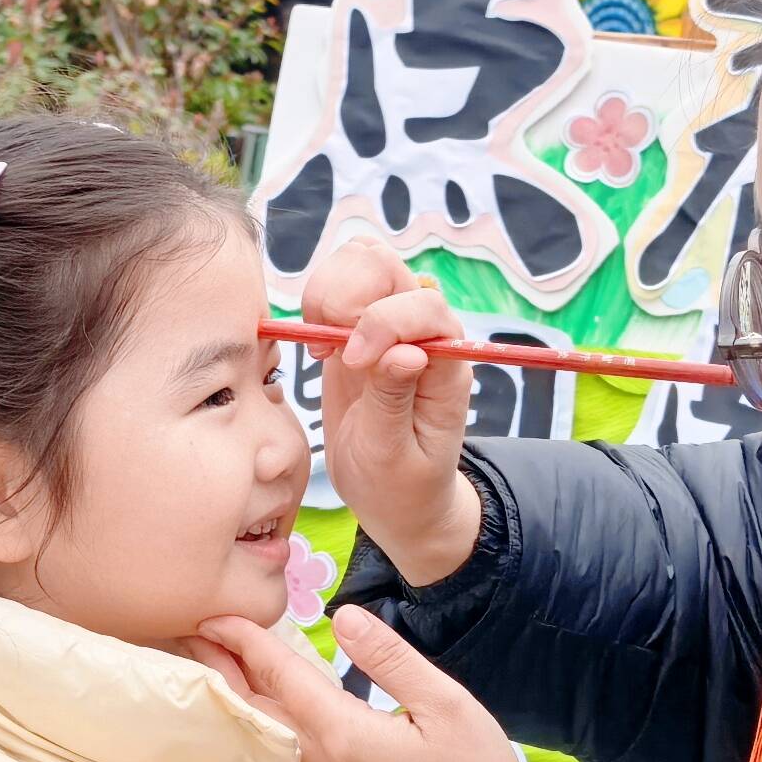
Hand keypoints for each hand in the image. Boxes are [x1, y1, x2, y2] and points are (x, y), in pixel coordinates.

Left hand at [198, 607, 566, 761]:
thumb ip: (391, 659)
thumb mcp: (447, 705)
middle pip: (253, 704)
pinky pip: (283, 743)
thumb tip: (341, 615)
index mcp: (342, 731)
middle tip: (184, 627)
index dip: (243, 638)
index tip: (210, 608)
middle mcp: (322, 757)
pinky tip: (264, 701)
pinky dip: (261, 713)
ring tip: (211, 656)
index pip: (278, 674)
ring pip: (264, 726)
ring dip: (235, 689)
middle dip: (218, 664)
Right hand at [301, 238, 483, 588]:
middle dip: (348, 294)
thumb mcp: (395, 455)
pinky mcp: (359, 331)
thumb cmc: (401, 487)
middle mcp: (422, 334)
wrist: (393, 500)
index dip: (382, 322)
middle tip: (328, 349)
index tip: (352, 363)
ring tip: (320, 347)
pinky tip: (316, 347)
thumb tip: (404, 351)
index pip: (423, 306)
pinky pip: (338, 285)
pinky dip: (316, 302)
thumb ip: (394, 400)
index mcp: (445, 364)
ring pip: (361, 261)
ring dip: (329, 292)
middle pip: (388, 266)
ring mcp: (390, 326)